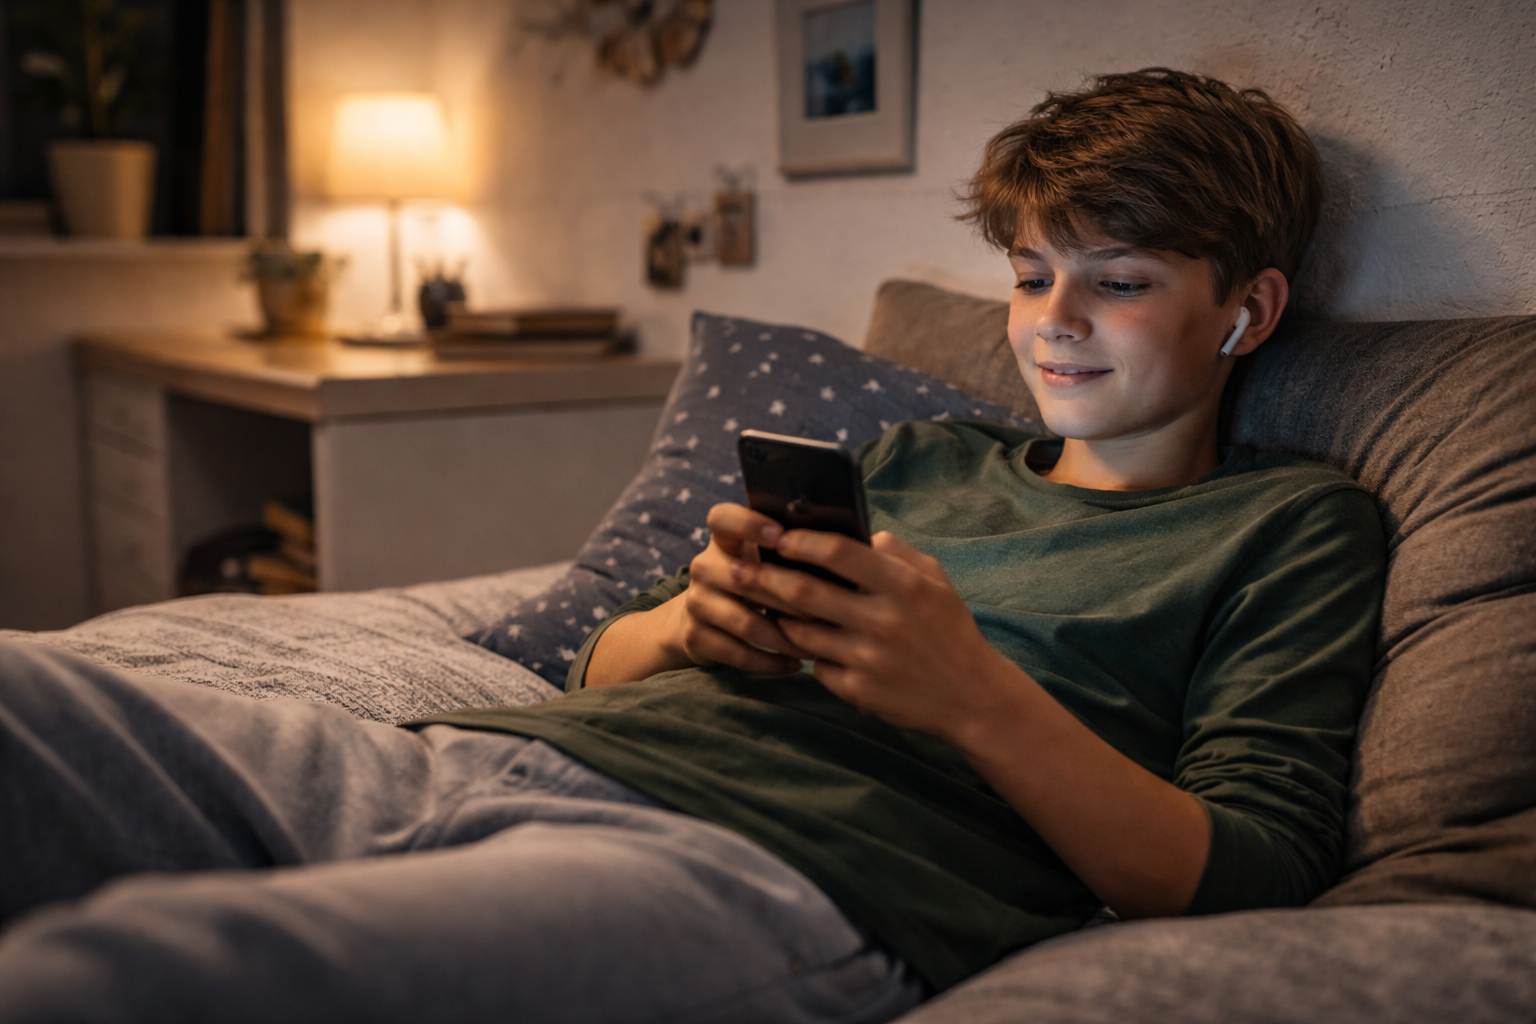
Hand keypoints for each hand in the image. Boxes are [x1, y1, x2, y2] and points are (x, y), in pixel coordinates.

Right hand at [670, 503, 819, 673]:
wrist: (703, 619)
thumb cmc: (754, 583)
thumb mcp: (762, 560)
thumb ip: (791, 551)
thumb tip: (854, 550)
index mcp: (723, 539)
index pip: (723, 518)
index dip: (748, 524)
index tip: (780, 537)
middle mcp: (704, 566)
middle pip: (744, 578)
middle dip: (789, 598)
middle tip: (826, 611)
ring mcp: (697, 602)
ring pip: (746, 622)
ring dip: (785, 638)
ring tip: (815, 647)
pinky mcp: (695, 636)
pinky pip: (738, 653)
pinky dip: (770, 662)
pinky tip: (793, 664)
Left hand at [734, 527, 1021, 741]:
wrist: (971, 697)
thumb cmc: (949, 630)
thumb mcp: (935, 581)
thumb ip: (896, 553)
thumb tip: (857, 534)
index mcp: (904, 586)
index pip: (839, 553)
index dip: (802, 543)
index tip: (777, 536)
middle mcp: (884, 622)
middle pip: (805, 593)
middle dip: (763, 578)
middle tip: (735, 569)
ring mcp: (868, 660)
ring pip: (800, 633)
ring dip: (775, 618)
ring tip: (757, 604)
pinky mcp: (858, 691)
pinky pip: (816, 666)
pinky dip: (807, 653)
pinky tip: (801, 644)